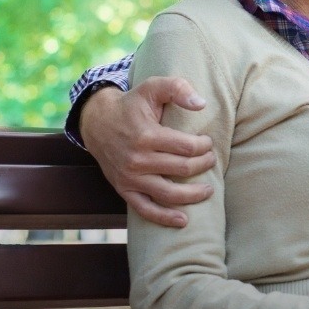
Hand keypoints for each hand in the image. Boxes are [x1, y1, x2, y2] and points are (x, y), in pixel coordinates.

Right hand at [80, 77, 215, 227]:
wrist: (97, 122)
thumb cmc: (132, 104)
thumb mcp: (152, 87)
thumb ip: (177, 89)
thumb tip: (201, 104)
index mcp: (147, 135)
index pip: (188, 147)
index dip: (205, 146)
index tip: (208, 142)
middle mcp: (138, 160)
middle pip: (183, 169)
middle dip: (204, 165)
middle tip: (211, 160)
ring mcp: (130, 178)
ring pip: (169, 193)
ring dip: (193, 195)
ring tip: (208, 190)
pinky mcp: (124, 189)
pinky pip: (145, 209)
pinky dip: (165, 218)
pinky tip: (183, 220)